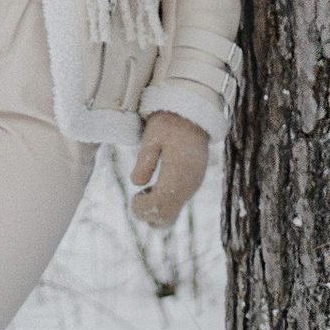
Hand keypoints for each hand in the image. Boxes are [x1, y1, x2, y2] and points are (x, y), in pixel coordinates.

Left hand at [130, 110, 208, 229]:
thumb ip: (144, 162)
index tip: (134, 195)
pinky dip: (164, 203)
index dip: (142, 208)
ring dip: (156, 209)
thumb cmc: (169, 121)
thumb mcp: (152, 136)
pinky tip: (156, 186)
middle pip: (167, 218)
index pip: (158, 206)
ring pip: (173, 214)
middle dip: (147, 214)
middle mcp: (188, 185)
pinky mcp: (194, 182)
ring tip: (147, 190)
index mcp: (177, 174)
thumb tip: (136, 184)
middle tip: (138, 196)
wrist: (195, 111)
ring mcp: (193, 185)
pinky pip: (178, 203)